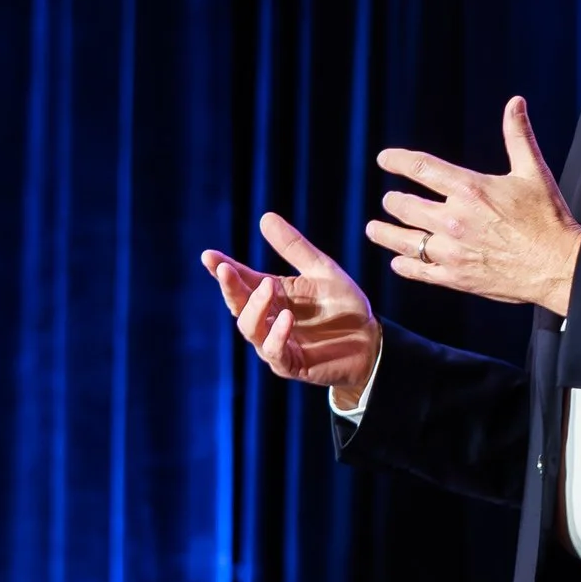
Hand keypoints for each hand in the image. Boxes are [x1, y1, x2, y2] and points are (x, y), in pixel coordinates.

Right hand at [201, 212, 381, 405]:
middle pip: (238, 305)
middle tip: (227, 269)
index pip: (240, 281)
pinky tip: (285, 318)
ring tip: (268, 287)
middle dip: (230, 287)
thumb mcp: (321, 269)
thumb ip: (294, 247)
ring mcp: (276, 343)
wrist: (371, 339)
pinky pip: (274, 352)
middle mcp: (268, 319)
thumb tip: (265, 217)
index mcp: (272, 295)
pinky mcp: (290, 364)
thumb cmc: (344, 305)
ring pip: (250, 329)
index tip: (208, 256)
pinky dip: (277, 335)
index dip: (222, 269)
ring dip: (255, 308)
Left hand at [365, 96, 580, 313]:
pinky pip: (418, 270)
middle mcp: (454, 219)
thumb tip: (515, 103)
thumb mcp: (533, 171)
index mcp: (470, 189)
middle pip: (404, 206)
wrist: (559, 266)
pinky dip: (404, 264)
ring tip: (374, 229)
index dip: (397, 161)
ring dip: (384, 232)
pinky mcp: (456, 277)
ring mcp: (452, 251)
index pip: (420, 167)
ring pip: (403, 240)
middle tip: (390, 200)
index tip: (384, 159)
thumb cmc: (548, 219)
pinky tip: (399, 261)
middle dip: (393, 200)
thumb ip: (518, 136)